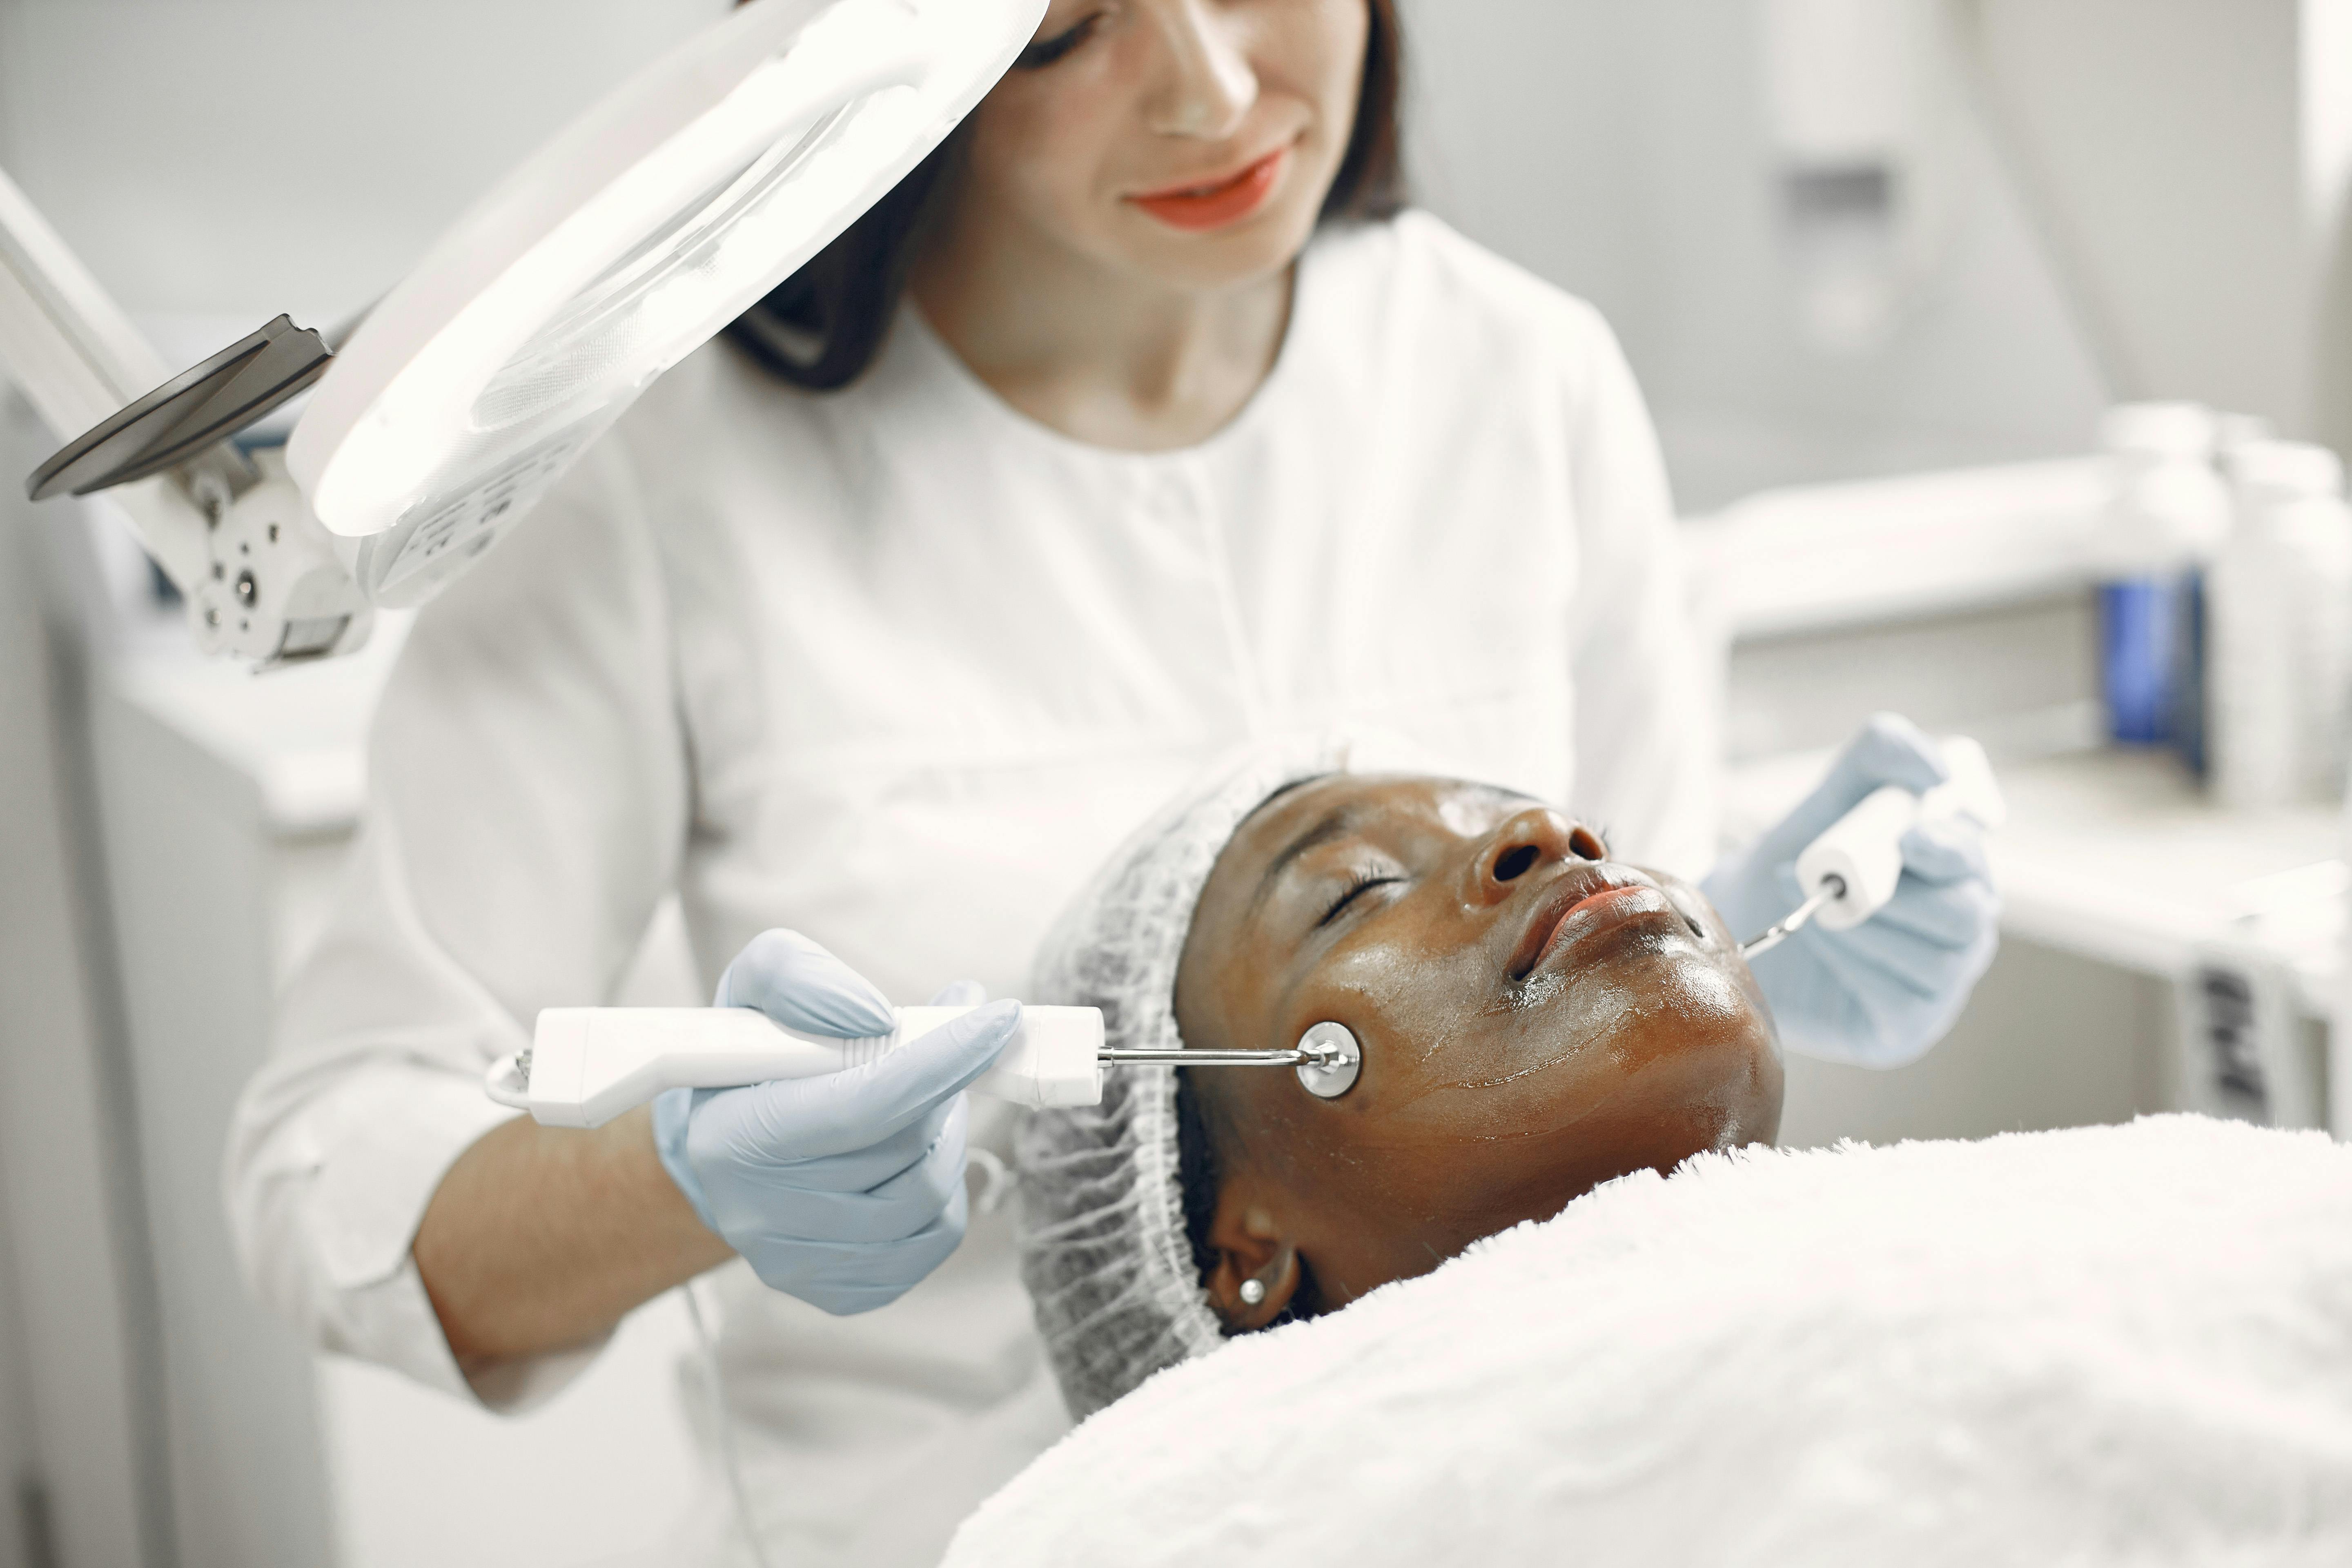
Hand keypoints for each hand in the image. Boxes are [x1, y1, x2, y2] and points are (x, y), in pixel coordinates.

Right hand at [651, 931, 1018, 1313]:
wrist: (717, 1142)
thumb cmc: (750, 1056)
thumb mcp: (758, 984)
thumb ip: (805, 981)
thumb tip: (877, 1016)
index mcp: (734, 1138)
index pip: (864, 1105)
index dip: (942, 1060)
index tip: (998, 1019)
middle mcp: (760, 1215)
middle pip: (907, 1153)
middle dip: (945, 1092)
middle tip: (945, 1054)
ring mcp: (798, 1264)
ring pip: (929, 1199)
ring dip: (947, 1139)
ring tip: (925, 1102)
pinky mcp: (836, 1292)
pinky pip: (933, 1242)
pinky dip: (944, 1190)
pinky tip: (915, 1154)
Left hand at [1702, 715, 1999, 1067]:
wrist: (1734, 925)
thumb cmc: (1792, 863)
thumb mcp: (1829, 800)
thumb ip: (1880, 757)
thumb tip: (1934, 768)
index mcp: (1953, 870)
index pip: (1974, 859)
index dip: (1950, 847)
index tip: (1907, 836)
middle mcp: (1959, 927)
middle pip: (1969, 914)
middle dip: (1901, 894)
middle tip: (1837, 883)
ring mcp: (1939, 982)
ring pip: (1938, 958)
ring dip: (1867, 928)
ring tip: (1815, 911)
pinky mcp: (1906, 1027)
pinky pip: (1904, 1000)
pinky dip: (1858, 965)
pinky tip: (1823, 946)